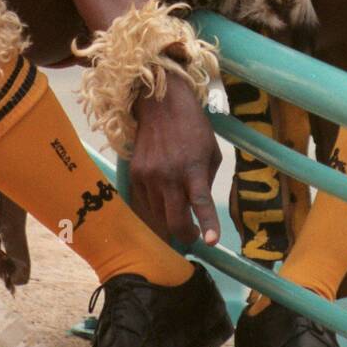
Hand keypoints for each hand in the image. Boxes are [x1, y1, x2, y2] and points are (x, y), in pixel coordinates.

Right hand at [129, 72, 221, 247]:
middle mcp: (169, 175)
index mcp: (193, 167)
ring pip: (158, 217)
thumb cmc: (192, 126)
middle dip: (185, 236)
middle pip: (175, 221)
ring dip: (170, 221)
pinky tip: (163, 202)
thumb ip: (207, 180)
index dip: (207, 225)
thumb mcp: (211, 151)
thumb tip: (199, 207)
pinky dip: (155, 209)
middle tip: (193, 235)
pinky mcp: (135, 175)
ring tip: (179, 215)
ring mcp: (149, 176)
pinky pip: (144, 204)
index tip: (209, 242)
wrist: (160, 104)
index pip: (201, 203)